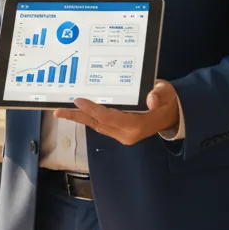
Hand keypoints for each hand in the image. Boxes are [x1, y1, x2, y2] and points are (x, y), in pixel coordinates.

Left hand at [53, 80, 179, 145]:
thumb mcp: (167, 94)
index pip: (109, 117)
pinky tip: (77, 112)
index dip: (93, 109)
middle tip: (57, 112)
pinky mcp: (119, 133)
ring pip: (97, 126)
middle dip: (77, 117)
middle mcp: (126, 134)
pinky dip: (88, 118)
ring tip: (61, 112)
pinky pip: (100, 125)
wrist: (171, 115)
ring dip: (79, 118)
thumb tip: (151, 98)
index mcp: (136, 126)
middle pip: (98, 124)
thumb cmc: (167, 101)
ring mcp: (122, 135)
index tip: (78, 101)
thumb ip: (159, 95)